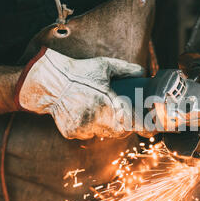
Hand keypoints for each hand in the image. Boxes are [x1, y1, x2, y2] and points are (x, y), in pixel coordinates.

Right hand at [15, 48, 144, 139]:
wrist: (49, 81)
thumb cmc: (79, 73)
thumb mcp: (104, 66)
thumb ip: (126, 70)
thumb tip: (142, 73)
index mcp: (108, 104)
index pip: (132, 123)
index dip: (143, 126)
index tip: (150, 128)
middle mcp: (96, 119)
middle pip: (120, 131)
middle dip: (124, 125)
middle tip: (121, 113)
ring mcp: (83, 128)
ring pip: (103, 134)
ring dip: (106, 126)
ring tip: (98, 109)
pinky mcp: (72, 132)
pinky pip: (87, 134)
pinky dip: (89, 127)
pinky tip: (83, 112)